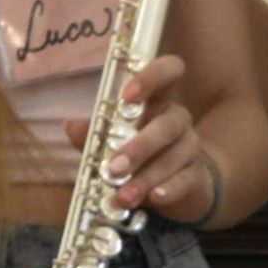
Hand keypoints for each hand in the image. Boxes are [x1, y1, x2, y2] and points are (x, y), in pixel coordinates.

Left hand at [62, 53, 212, 221]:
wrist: (175, 186)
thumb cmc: (138, 155)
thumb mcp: (112, 143)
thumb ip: (94, 135)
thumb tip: (71, 126)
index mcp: (158, 99)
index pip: (169, 70)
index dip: (151, 77)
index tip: (126, 96)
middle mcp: (178, 118)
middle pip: (170, 121)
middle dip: (141, 145)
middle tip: (114, 167)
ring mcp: (190, 146)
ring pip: (175, 155)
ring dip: (147, 176)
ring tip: (124, 195)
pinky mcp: (196, 175)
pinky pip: (187, 179)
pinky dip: (170, 189)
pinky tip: (154, 198)